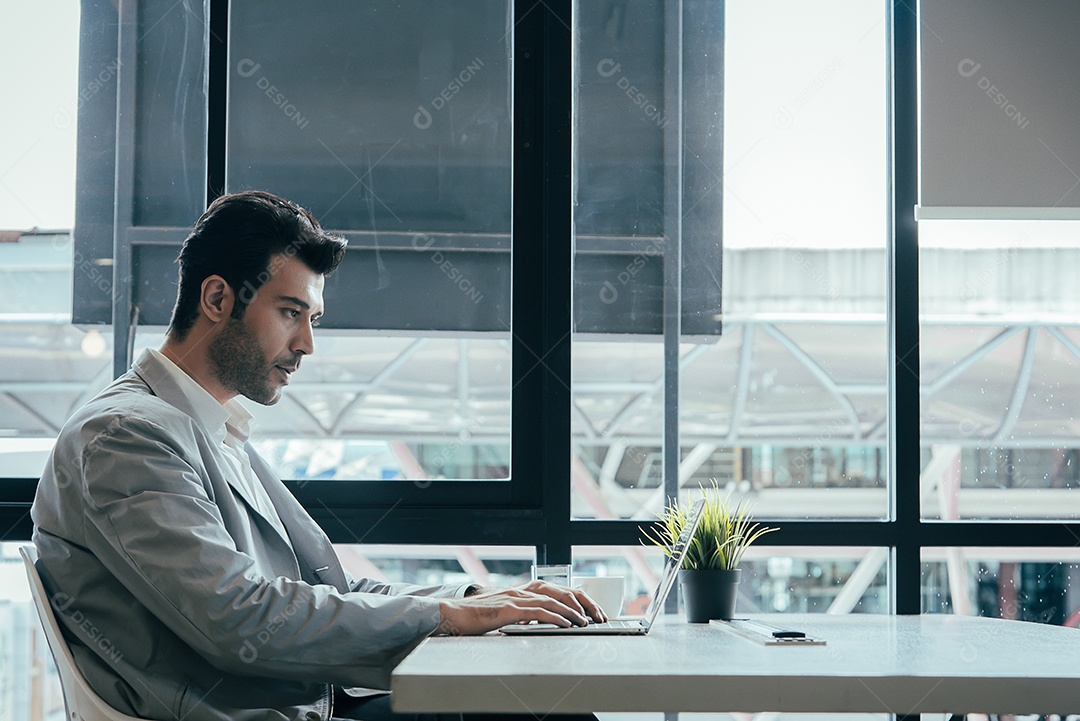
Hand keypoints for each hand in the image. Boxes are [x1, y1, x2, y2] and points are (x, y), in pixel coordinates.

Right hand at [437, 580, 607, 635]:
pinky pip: (538, 612)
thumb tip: (542, 621)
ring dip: (573, 611)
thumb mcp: (507, 613)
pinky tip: (566, 624)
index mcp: (524, 590)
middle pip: (562, 591)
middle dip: (583, 604)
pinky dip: (555, 617)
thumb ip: (524, 613)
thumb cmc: (478, 616)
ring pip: (553, 600)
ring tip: (587, 622)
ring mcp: (516, 598)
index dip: (579, 599)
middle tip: (598, 617)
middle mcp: (523, 590)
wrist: (455, 615)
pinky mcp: (509, 609)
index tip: (593, 612)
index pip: (559, 590)